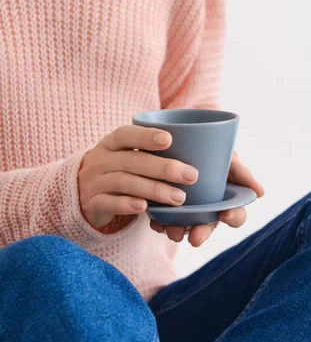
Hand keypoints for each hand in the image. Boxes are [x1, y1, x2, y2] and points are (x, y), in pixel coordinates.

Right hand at [78, 125, 197, 232]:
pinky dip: (127, 204)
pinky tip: (145, 207)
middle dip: (164, 167)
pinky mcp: (92, 204)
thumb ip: (151, 154)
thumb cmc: (118, 172)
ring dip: (154, 189)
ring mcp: (94, 182)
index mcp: (111, 144)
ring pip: (124, 182)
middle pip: (132, 160)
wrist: (80, 195)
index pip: (125, 134)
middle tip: (192, 176)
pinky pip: (108, 203)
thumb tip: (198, 148)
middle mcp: (101, 160)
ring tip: (180, 198)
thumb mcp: (127, 158)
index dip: (146, 135)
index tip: (169, 139)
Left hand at [149, 151, 264, 246]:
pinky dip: (159, 222)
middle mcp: (208, 209)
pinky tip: (155, 221)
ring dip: (178, 231)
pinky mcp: (166, 205)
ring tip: (170, 231)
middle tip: (195, 239)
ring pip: (184, 226)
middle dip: (202, 233)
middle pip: (209, 226)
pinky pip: (163, 219)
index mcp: (227, 201)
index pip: (236, 216)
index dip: (233, 217)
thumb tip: (260, 192)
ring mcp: (187, 209)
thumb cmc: (213, 150)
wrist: (182, 138)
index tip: (226, 214)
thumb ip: (241, 172)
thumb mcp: (227, 157)